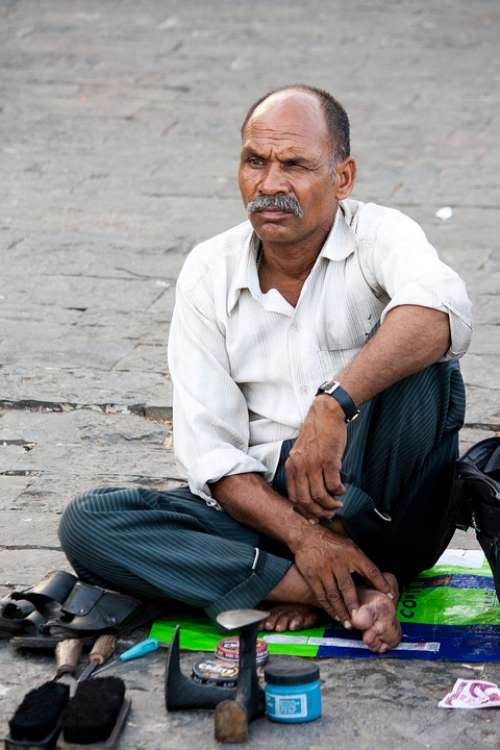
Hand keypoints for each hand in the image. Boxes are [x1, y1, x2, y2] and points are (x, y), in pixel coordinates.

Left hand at [285, 395, 346, 520]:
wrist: (326, 415)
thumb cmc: (316, 435)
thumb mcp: (301, 453)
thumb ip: (302, 471)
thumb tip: (310, 494)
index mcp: (291, 466)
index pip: (294, 497)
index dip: (304, 510)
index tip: (314, 516)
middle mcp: (300, 467)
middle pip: (306, 500)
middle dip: (318, 512)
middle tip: (329, 514)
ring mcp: (314, 464)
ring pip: (320, 495)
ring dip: (331, 504)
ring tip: (338, 505)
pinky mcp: (329, 460)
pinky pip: (334, 485)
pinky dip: (339, 491)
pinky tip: (342, 490)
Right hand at [291, 525, 392, 624]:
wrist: (306, 536)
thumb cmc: (332, 542)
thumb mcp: (350, 546)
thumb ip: (360, 562)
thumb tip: (375, 580)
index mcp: (352, 553)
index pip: (370, 570)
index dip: (381, 583)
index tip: (390, 596)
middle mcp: (338, 562)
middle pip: (348, 587)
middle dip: (354, 604)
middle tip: (360, 618)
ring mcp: (324, 570)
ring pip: (333, 595)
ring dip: (341, 611)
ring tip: (348, 623)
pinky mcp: (312, 576)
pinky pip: (321, 596)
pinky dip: (328, 608)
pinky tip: (335, 615)